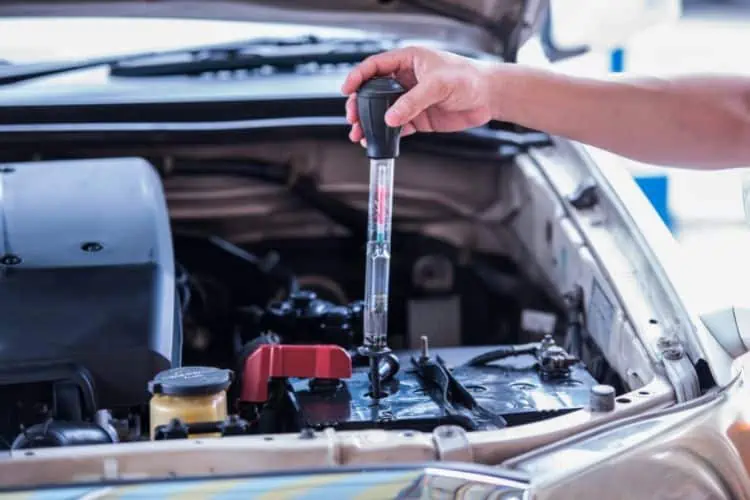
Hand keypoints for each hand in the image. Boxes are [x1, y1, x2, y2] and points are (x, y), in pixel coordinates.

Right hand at [342, 46, 496, 143]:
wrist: (489, 98)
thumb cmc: (470, 79)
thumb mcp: (438, 85)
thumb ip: (413, 102)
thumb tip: (391, 117)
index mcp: (408, 61)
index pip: (376, 66)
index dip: (358, 77)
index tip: (347, 89)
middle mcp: (406, 80)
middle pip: (374, 91)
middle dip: (360, 105)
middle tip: (352, 117)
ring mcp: (411, 100)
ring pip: (383, 112)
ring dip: (370, 123)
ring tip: (359, 134)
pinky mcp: (419, 118)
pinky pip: (397, 127)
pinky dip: (386, 134)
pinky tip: (377, 140)